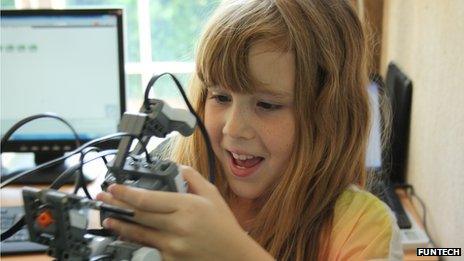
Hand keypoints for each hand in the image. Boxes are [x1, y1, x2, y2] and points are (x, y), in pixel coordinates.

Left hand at [96, 165, 272, 260]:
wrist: (233, 256)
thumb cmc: (223, 227)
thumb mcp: (212, 195)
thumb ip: (193, 178)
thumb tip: (176, 167)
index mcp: (187, 207)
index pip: (148, 199)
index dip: (126, 193)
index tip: (114, 187)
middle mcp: (177, 226)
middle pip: (138, 215)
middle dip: (117, 205)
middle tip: (103, 199)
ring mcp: (172, 245)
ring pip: (138, 233)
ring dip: (120, 223)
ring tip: (107, 217)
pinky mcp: (170, 259)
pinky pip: (148, 246)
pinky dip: (135, 238)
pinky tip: (127, 233)